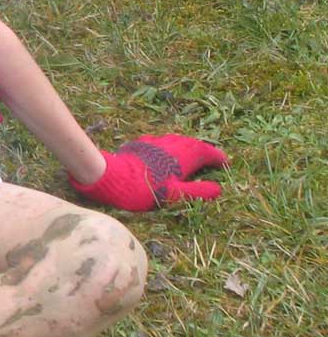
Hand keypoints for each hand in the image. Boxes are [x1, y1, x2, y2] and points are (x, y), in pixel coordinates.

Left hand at [69, 135, 227, 211]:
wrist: (110, 176)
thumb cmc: (144, 188)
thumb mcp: (175, 195)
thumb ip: (199, 192)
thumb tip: (219, 189)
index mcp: (184, 155)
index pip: (207, 152)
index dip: (217, 158)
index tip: (225, 163)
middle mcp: (171, 144)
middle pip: (192, 144)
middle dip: (203, 151)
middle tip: (211, 159)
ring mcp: (154, 142)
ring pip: (176, 141)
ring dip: (185, 148)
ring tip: (190, 156)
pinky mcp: (140, 144)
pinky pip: (160, 143)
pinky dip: (168, 148)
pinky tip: (164, 155)